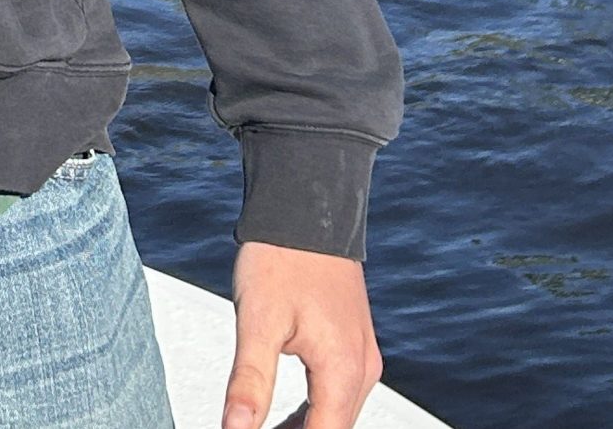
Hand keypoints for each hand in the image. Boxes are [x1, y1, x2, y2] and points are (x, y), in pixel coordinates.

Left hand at [221, 241, 381, 428]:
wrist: (304, 204)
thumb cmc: (281, 254)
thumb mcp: (257, 319)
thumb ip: (250, 382)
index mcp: (343, 370)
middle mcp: (362, 368)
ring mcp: (362, 355)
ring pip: (338, 415)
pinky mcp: (354, 343)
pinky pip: (339, 393)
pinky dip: (314, 412)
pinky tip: (284, 419)